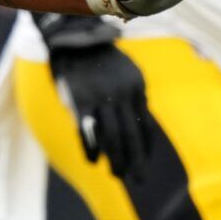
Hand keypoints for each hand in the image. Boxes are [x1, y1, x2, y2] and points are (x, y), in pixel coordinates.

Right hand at [38, 18, 155, 175]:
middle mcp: (121, 94)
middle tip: (139, 179)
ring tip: (117, 175)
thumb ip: (133, 98)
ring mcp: (100, 98)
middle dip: (135, 160)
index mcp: (136, 87)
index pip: (145, 124)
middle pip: (130, 135)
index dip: (146, 146)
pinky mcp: (79, 101)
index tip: (146, 161)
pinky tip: (92, 161)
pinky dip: (90, 148)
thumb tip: (141, 126)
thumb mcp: (125, 74)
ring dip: (115, 159)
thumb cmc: (101, 61)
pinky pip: (87, 131)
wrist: (74, 40)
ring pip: (111, 137)